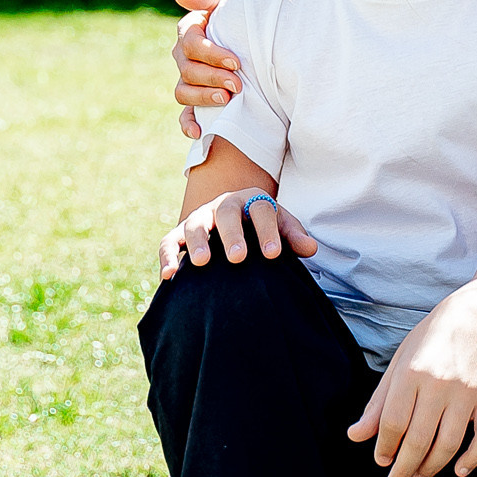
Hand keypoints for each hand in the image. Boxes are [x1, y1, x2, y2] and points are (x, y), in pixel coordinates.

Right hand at [158, 188, 317, 279]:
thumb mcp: (280, 227)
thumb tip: (311, 248)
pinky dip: (166, 257)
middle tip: (238, 257)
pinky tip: (168, 276)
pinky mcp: (179, 234)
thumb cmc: (261, 229)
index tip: (273, 255)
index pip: (261, 210)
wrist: (235, 222)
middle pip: (227, 214)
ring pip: (195, 225)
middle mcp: (223, 205)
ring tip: (203, 262)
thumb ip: (293, 236)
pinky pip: (168, 242)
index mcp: (252, 200)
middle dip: (232, 235)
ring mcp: (199, 218)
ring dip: (198, 242)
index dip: (268, 231)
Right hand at [172, 0, 241, 145]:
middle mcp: (185, 56)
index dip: (211, 54)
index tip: (236, 62)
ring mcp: (189, 80)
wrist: (266, 38)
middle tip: (238, 84)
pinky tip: (199, 132)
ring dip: (202, 97)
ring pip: (183, 92)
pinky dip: (188, 124)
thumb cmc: (246, 15)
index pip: (191, 43)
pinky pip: (185, 115)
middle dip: (213, 78)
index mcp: (191, 31)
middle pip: (187, 70)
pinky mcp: (197, 100)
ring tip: (226, 100)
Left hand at [347, 284, 476, 476]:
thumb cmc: (431, 340)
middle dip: (403, 468)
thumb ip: (378, 402)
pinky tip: (459, 469)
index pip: (392, 423)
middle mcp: (440, 384)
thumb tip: (355, 436)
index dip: (384, 448)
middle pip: (418, 440)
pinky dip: (473, 458)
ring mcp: (468, 392)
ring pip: (449, 444)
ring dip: (432, 467)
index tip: (382, 460)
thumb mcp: (399, 363)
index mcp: (411, 373)